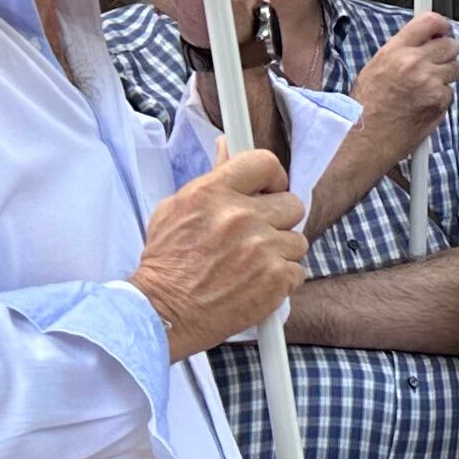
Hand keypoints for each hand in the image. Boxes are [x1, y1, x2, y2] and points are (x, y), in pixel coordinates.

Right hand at [132, 148, 308, 358]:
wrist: (161, 313)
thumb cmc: (166, 264)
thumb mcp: (176, 210)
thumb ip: (211, 179)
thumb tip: (226, 145)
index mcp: (213, 194)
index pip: (264, 162)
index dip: (272, 177)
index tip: (269, 190)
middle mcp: (240, 217)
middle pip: (292, 203)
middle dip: (278, 219)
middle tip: (258, 234)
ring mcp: (261, 249)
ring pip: (298, 240)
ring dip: (280, 252)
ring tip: (251, 264)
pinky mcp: (275, 279)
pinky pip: (298, 270)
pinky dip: (281, 280)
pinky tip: (255, 283)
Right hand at [349, 10, 458, 153]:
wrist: (364, 139)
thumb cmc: (365, 107)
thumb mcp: (375, 68)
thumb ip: (401, 51)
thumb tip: (424, 41)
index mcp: (394, 51)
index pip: (429, 22)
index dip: (441, 25)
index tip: (444, 29)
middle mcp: (413, 63)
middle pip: (450, 45)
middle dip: (445, 53)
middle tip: (434, 64)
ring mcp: (429, 82)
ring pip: (455, 69)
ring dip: (445, 76)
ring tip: (423, 88)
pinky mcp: (439, 101)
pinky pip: (451, 92)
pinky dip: (441, 98)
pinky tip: (422, 104)